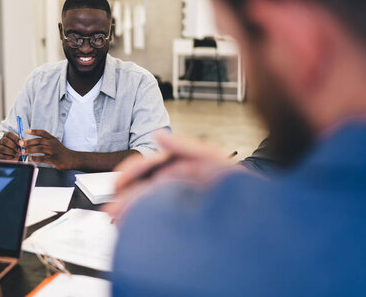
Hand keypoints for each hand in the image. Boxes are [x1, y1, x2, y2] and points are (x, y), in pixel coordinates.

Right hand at [0, 131, 21, 160]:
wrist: (6, 154)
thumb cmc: (13, 147)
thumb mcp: (16, 142)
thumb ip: (20, 142)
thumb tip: (24, 141)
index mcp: (6, 136)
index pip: (9, 134)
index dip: (16, 138)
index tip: (22, 143)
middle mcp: (1, 141)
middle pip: (5, 141)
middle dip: (14, 146)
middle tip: (19, 150)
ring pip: (3, 149)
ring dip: (12, 152)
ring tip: (17, 154)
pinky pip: (3, 156)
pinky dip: (10, 158)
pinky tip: (14, 158)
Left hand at [20, 129, 76, 169]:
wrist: (72, 159)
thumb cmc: (62, 152)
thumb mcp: (55, 143)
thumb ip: (46, 142)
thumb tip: (32, 143)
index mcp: (52, 139)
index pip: (43, 133)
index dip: (34, 131)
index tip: (26, 131)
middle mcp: (52, 143)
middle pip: (38, 141)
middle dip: (28, 142)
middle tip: (21, 143)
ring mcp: (53, 151)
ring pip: (39, 149)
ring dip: (30, 150)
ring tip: (23, 151)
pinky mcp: (53, 159)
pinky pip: (43, 158)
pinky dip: (36, 158)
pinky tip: (30, 159)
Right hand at [105, 132, 240, 221]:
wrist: (256, 212)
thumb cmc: (237, 181)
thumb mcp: (210, 157)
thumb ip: (183, 146)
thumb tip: (156, 135)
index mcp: (179, 165)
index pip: (148, 166)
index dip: (130, 172)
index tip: (117, 183)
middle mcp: (176, 182)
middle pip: (143, 189)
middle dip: (124, 200)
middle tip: (109, 213)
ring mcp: (178, 199)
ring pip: (147, 205)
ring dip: (129, 213)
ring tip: (117, 224)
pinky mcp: (180, 216)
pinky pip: (156, 217)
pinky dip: (142, 222)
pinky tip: (132, 229)